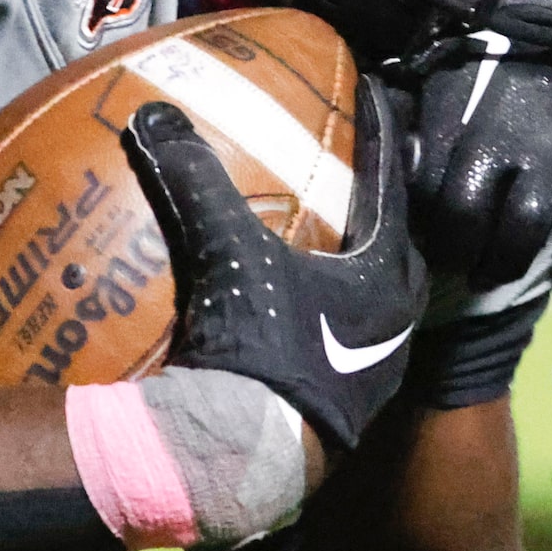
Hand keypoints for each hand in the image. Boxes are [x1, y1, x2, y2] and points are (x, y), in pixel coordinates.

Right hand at [121, 79, 427, 457]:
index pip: (391, 185)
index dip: (379, 134)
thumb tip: (156, 117)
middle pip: (389, 243)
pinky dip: (317, 310)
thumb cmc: (260, 353)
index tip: (371, 93)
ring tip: (316, 236)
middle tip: (346, 168)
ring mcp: (372, 370)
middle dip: (370, 206)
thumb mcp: (228, 256)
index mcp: (385, 277)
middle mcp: (394, 323)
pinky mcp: (341, 406)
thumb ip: (198, 183)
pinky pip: (338, 338)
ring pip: (369, 297)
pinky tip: (286, 306)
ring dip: (346, 264)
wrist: (249, 457)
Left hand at [404, 0, 551, 293]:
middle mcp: (519, 144)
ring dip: (510, 263)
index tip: (427, 250)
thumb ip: (412, 138)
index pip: (442, 200)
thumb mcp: (434, 94)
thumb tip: (384, 184)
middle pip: (482, 221)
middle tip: (459, 272)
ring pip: (534, 226)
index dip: (433, 236)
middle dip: (465, 258)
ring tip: (493, 276)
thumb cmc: (479, 76)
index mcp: (468, 127)